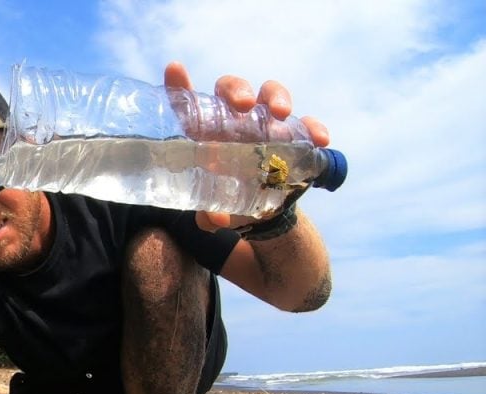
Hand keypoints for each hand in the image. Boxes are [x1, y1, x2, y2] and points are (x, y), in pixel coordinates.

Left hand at [163, 61, 328, 231]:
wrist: (262, 211)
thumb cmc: (226, 198)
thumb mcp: (214, 208)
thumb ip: (208, 215)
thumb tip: (214, 221)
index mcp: (206, 132)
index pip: (190, 104)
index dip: (180, 85)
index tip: (175, 70)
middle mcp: (235, 121)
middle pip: (232, 89)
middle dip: (237, 90)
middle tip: (242, 105)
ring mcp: (266, 124)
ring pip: (269, 95)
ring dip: (276, 97)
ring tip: (282, 112)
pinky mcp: (293, 136)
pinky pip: (305, 123)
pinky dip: (313, 126)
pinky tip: (319, 139)